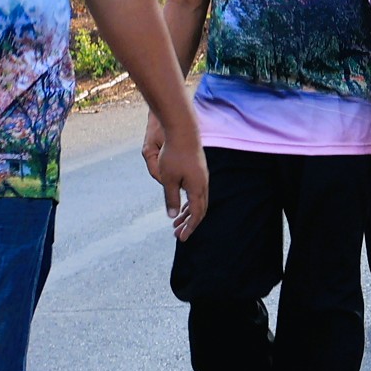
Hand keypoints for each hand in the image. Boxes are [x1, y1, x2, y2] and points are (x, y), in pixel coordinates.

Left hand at [144, 109, 207, 239]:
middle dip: (189, 223)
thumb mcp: (168, 179)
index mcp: (197, 188)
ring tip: (176, 224)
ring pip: (197, 201)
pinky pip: (195, 192)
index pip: (196, 214)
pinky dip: (188, 203)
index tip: (182, 238)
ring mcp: (201, 177)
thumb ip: (170, 198)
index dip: (190, 227)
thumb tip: (171, 216)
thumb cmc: (174, 155)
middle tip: (178, 235)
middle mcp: (202, 184)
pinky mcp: (198, 172)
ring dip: (187, 213)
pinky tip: (180, 205)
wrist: (183, 132)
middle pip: (199, 209)